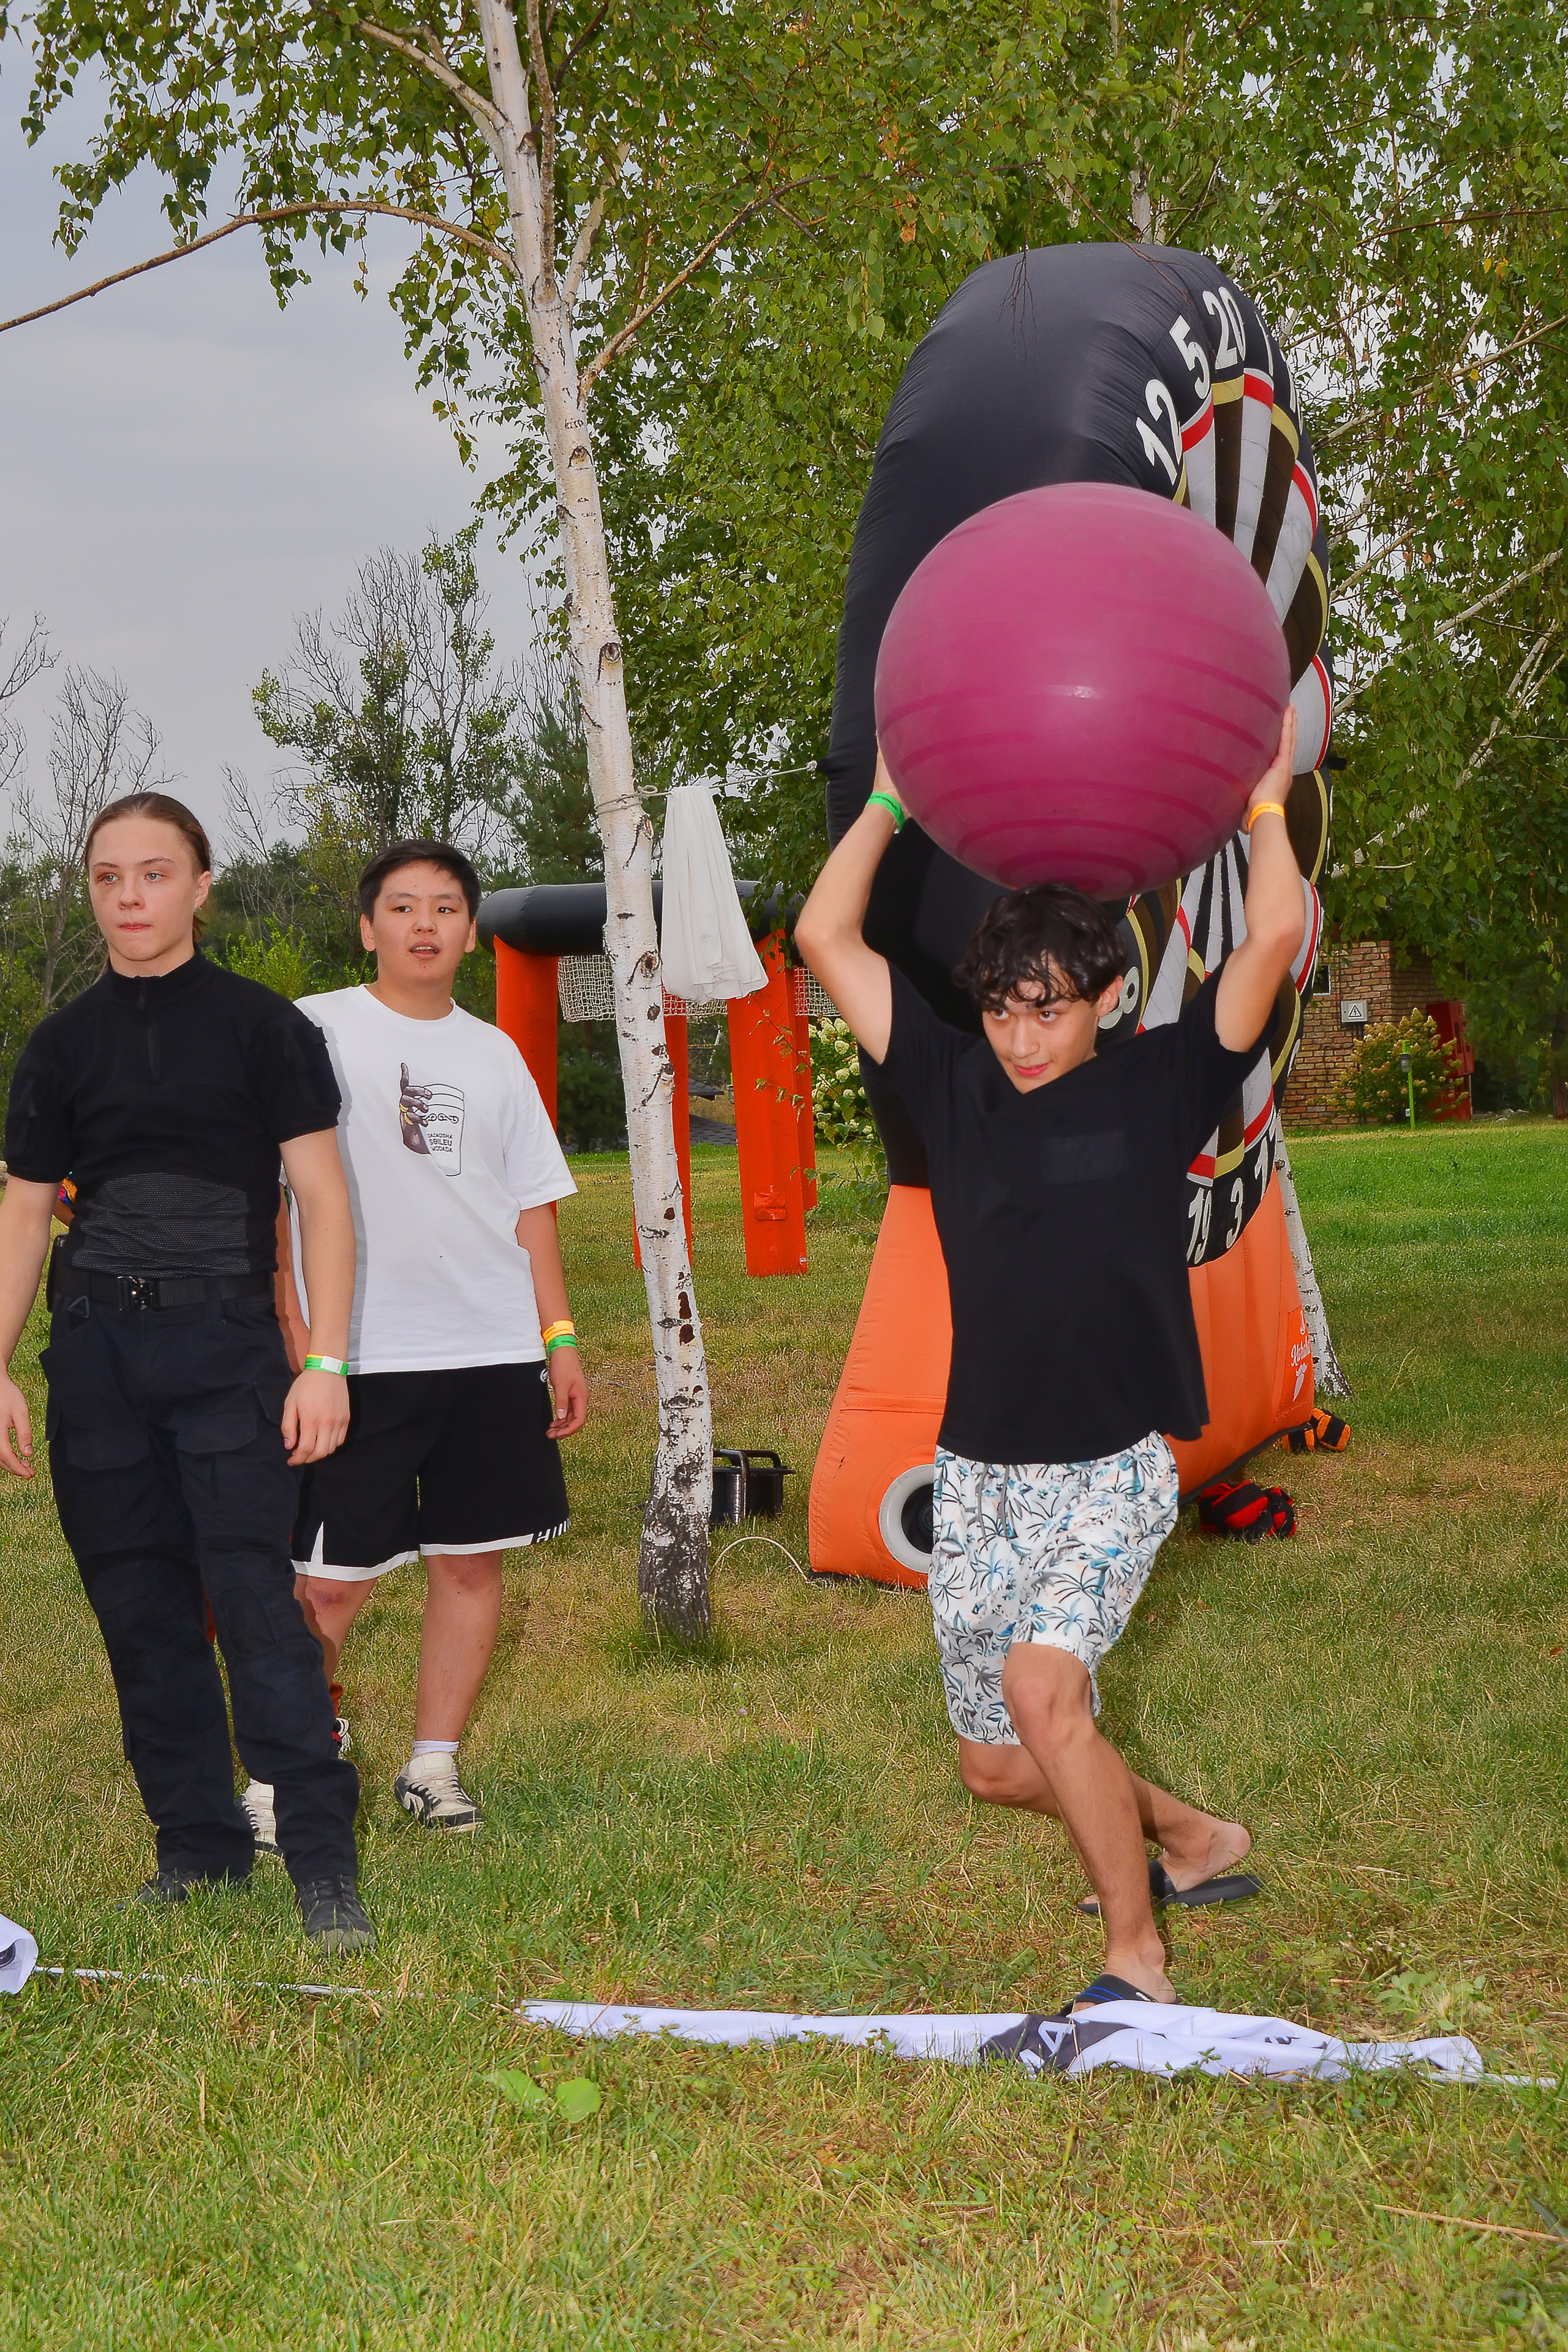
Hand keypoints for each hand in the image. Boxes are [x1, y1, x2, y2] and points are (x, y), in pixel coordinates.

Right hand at [0, 1373, 33, 1478]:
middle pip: (0, 1459)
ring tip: (27, 1467)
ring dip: (11, 1464)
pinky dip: (6, 1456)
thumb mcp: (21, 1412)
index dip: (17, 1467)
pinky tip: (18, 1457)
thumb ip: (24, 1433)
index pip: (6, 1455)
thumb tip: (28, 1453)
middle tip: (30, 1473)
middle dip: (15, 1468)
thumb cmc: (8, 1396)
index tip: (29, 1474)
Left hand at [280, 1368, 349, 1465]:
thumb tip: (289, 1445)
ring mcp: (339, 1421)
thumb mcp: (290, 1403)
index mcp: (311, 1419)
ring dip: (319, 1453)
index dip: (298, 1459)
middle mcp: (327, 1423)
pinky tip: (322, 1441)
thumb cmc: (306, 1385)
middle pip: (320, 1453)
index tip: (291, 1460)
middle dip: (308, 1459)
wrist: (327, 1370)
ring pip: (331, 1448)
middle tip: (299, 1457)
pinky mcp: (346, 1419)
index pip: (306, 1449)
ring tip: (310, 1449)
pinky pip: (340, 1440)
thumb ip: (288, 1426)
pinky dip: (331, 1445)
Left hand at [544, 1347, 588, 1438]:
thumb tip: (562, 1417)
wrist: (564, 1351)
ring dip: (562, 1424)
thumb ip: (561, 1402)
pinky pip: (569, 1410)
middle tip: (550, 1435)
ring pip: (572, 1416)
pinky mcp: (572, 1393)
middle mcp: (582, 1398)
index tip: (558, 1434)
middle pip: (576, 1420)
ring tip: (550, 1430)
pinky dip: (562, 1417)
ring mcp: (577, 1396)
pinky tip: (555, 1420)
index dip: (569, 1430)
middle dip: (564, 1430)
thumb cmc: (563, 1365)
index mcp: (582, 1397)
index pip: (579, 1420)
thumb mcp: (560, 1384)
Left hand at [1247, 703, 1297, 820]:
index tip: (1281, 731)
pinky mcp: (1283, 763)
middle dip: (1289, 727)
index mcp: (1277, 777)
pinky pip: (1287, 739)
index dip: (1282, 741)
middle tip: (1290, 712)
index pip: (1280, 754)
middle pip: (1288, 743)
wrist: (1262, 815)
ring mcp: (1285, 765)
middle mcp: (1283, 770)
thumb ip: (1240, 795)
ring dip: (1291, 722)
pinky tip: (1289, 712)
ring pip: (1290, 738)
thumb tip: (1226, 799)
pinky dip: (1288, 724)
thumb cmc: (1255, 813)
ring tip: (1291, 708)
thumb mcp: (1246, 800)